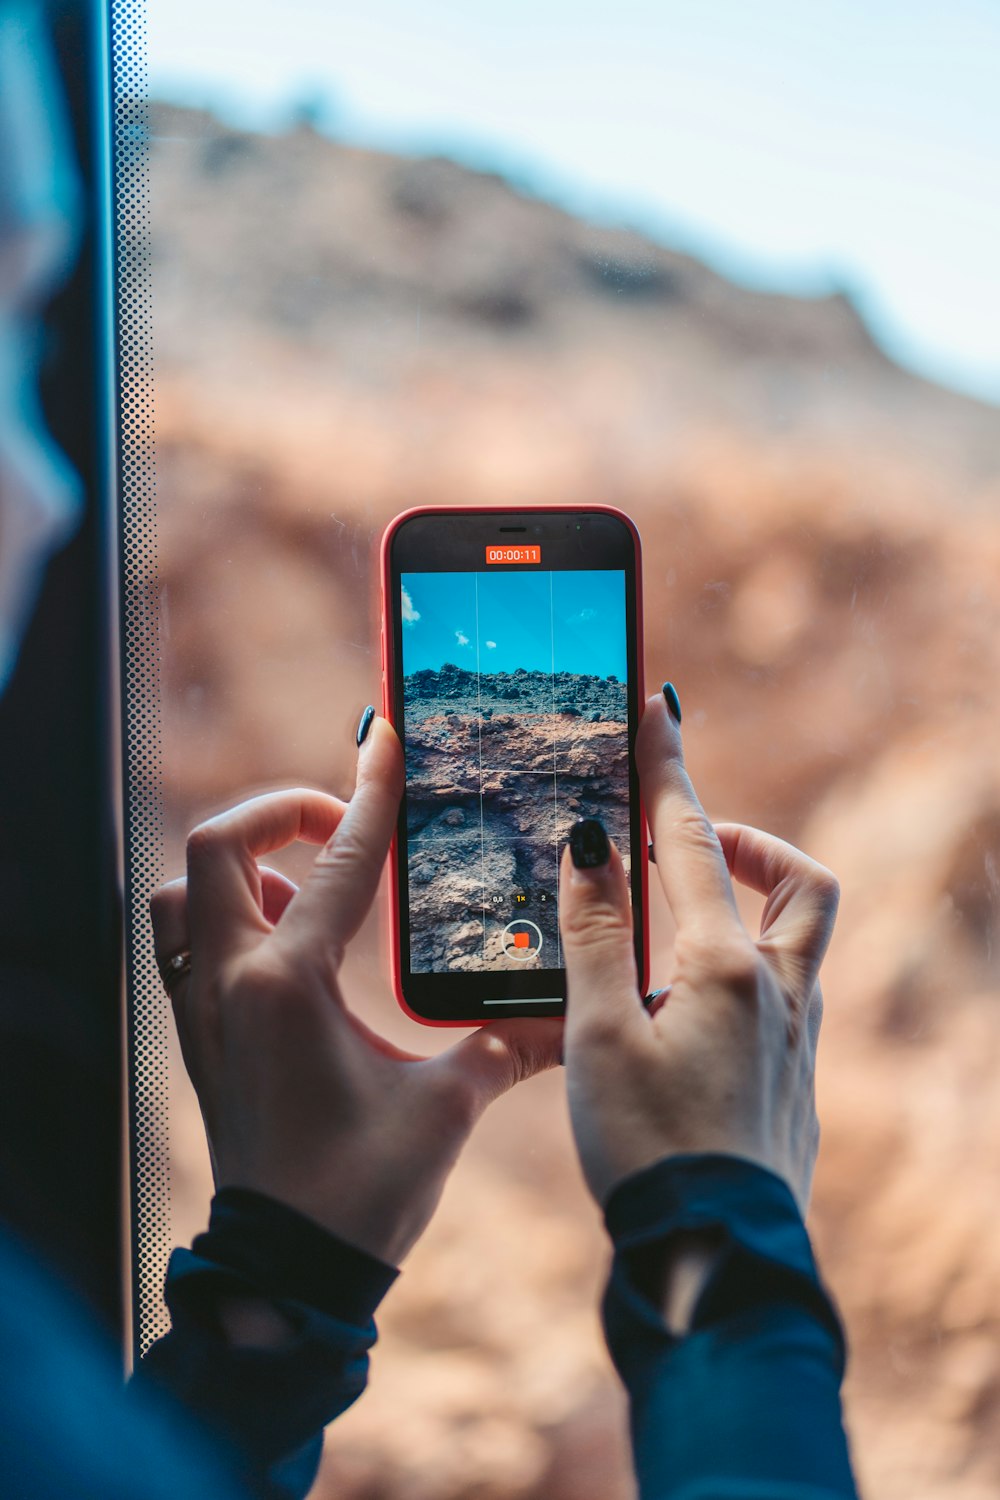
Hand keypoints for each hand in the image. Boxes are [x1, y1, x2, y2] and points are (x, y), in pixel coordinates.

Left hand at [151, 716, 561, 1264]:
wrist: (288, 1274)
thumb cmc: (361, 1193)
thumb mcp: (448, 1107)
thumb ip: (506, 1043)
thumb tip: (571, 1013)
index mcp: (289, 984)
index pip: (339, 862)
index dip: (371, 796)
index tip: (386, 740)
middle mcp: (232, 984)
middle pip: (218, 848)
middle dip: (277, 813)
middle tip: (337, 823)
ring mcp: (204, 1011)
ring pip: (182, 895)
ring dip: (238, 867)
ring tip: (305, 883)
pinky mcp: (199, 1040)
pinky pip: (185, 947)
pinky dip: (222, 918)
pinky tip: (285, 944)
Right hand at [558, 691, 838, 1214]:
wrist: (712, 1259)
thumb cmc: (649, 1148)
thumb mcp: (599, 1034)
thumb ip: (595, 934)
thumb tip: (589, 845)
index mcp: (723, 968)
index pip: (695, 843)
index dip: (669, 772)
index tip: (658, 712)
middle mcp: (777, 993)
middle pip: (800, 883)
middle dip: (754, 843)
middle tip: (695, 846)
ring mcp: (795, 1039)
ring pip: (802, 942)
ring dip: (756, 906)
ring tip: (682, 924)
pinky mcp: (794, 1081)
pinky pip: (787, 995)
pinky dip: (746, 970)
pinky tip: (690, 1009)